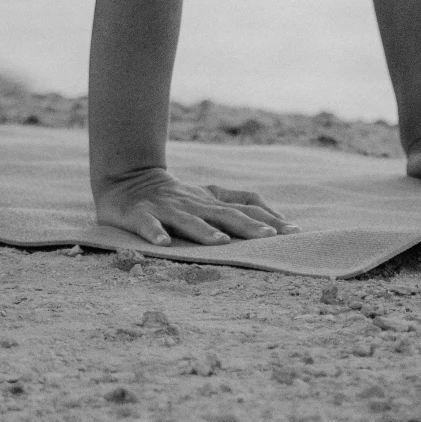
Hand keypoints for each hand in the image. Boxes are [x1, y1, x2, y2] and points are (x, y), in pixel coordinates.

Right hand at [94, 167, 295, 246]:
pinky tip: (163, 243)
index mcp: (211, 200)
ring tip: (221, 242)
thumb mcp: (209, 197)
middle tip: (270, 237)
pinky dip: (155, 232)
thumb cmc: (175, 195)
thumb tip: (276, 220)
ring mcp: (167, 208)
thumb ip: (238, 204)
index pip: (246, 206)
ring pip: (188, 220)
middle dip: (247, 226)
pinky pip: (148, 224)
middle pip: (224, 214)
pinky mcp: (140, 214)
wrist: (127, 178)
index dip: (269, 217)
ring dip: (205, 231)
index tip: (293, 231)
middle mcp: (193, 203)